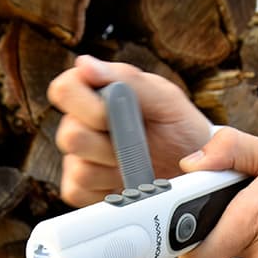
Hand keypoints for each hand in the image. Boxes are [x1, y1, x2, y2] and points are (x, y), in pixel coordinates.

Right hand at [47, 55, 210, 206]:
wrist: (194, 168)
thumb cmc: (179, 126)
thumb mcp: (164, 98)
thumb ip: (127, 79)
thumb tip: (84, 64)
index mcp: (95, 91)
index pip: (64, 91)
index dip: (88, 107)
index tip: (117, 117)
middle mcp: (80, 123)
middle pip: (69, 136)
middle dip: (112, 146)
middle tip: (140, 145)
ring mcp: (79, 157)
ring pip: (79, 169)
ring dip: (116, 170)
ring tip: (138, 164)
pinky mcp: (81, 187)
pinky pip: (79, 192)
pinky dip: (108, 192)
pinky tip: (127, 182)